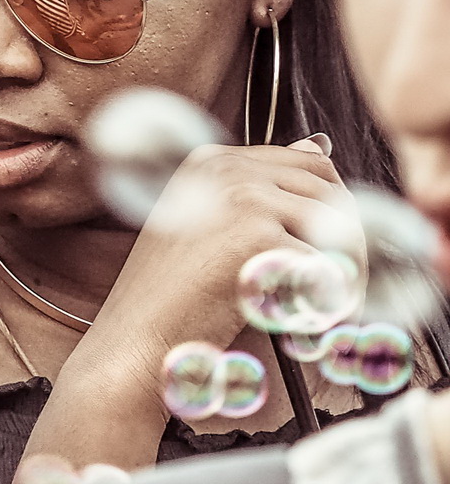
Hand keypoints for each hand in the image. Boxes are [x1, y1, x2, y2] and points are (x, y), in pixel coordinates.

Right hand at [88, 138, 352, 370]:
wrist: (137, 338)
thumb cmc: (170, 295)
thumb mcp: (208, 225)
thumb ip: (260, 187)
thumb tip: (319, 145)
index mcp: (211, 160)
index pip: (309, 165)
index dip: (330, 211)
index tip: (328, 250)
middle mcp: (226, 168)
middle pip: (331, 192)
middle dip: (346, 243)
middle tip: (338, 287)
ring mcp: (241, 197)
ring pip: (337, 225)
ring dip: (344, 272)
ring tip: (324, 308)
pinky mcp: (257, 235)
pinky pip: (326, 261)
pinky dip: (326, 298)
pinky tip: (302, 319)